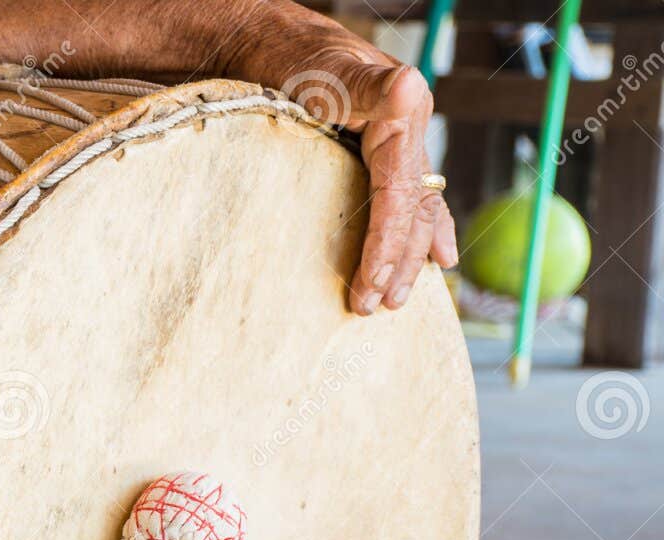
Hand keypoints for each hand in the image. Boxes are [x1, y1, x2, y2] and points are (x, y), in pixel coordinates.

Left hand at [273, 48, 458, 315]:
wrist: (283, 49)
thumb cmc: (300, 62)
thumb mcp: (330, 73)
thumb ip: (370, 86)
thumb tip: (407, 86)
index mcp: (403, 122)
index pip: (399, 198)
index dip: (387, 244)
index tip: (369, 285)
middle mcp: (409, 138)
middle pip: (414, 212)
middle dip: (398, 263)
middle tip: (376, 306)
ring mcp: (400, 150)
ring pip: (417, 213)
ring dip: (409, 259)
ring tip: (395, 299)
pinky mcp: (383, 159)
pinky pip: (411, 202)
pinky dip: (425, 233)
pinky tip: (440, 259)